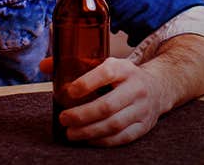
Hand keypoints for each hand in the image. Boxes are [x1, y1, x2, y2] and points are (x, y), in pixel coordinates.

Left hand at [48, 57, 169, 146]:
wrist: (159, 87)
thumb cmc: (122, 77)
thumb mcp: (106, 64)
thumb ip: (76, 64)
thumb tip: (44, 66)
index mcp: (125, 68)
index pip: (106, 73)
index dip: (86, 83)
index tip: (68, 92)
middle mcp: (136, 87)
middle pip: (108, 105)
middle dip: (82, 115)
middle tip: (64, 118)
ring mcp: (142, 108)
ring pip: (114, 124)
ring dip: (89, 132)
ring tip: (71, 133)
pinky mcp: (144, 126)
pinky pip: (122, 138)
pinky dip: (103, 141)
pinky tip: (88, 140)